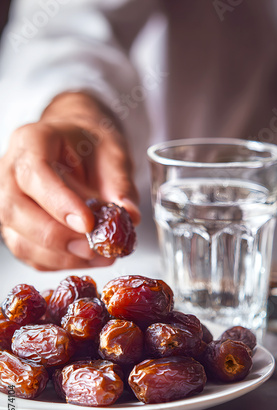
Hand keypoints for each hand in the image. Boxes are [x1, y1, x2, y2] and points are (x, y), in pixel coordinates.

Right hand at [0, 93, 139, 270]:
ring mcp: (9, 203)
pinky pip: (30, 254)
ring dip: (62, 256)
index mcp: (31, 142)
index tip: (88, 223)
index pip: (33, 174)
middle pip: (16, 211)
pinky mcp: (16, 229)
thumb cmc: (90, 144)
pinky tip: (88, 257)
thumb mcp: (113, 152)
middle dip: (59, 237)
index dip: (59, 202)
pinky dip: (60, 263)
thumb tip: (129, 215)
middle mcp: (10, 173)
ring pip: (21, 240)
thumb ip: (120, 183)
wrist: (78, 146)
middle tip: (95, 246)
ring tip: (100, 255)